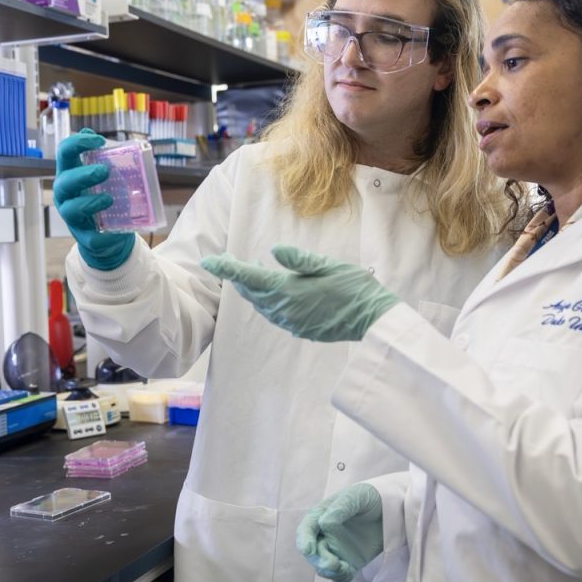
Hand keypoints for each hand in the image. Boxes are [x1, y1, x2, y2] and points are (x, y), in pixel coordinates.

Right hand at [53, 131, 134, 270]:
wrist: (108, 236)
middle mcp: (66, 194)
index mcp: (70, 174)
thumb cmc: (103, 199)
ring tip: (109, 200)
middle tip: (104, 171)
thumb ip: (100, 158)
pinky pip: (91, 238)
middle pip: (64, 182)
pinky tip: (118, 232)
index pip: (64, 153)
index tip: (99, 141)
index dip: (77, 143)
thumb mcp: (103, 177)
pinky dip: (106, 236)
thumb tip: (92, 134)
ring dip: (90, 202)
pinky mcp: (84, 237)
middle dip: (83, 175)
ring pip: (71, 209)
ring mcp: (72, 217)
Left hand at [200, 245, 399, 341]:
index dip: (226, 268)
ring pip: (261, 305)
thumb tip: (272, 252)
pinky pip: (275, 314)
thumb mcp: (327, 266)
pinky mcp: (300, 329)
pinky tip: (276, 291)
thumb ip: (297, 260)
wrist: (372, 320)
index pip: (248, 278)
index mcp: (288, 291)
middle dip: (237, 277)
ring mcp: (291, 322)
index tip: (209, 261)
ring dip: (252, 290)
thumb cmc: (353, 288)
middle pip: (251, 293)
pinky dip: (267, 300)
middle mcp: (284, 310)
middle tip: (228, 262)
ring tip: (250, 273)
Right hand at [296, 483, 383, 581]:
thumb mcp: (354, 496)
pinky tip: (349, 572)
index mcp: (320, 516)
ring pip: (324, 567)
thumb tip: (324, 524)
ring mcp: (336, 550)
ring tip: (345, 568)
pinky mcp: (349, 562)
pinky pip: (340, 575)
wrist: (390, 508)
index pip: (306, 530)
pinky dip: (341, 577)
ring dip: (329, 571)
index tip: (308, 550)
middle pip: (313, 553)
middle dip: (319, 561)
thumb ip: (339, 509)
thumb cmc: (367, 497)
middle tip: (333, 564)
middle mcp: (324, 535)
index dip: (304, 540)